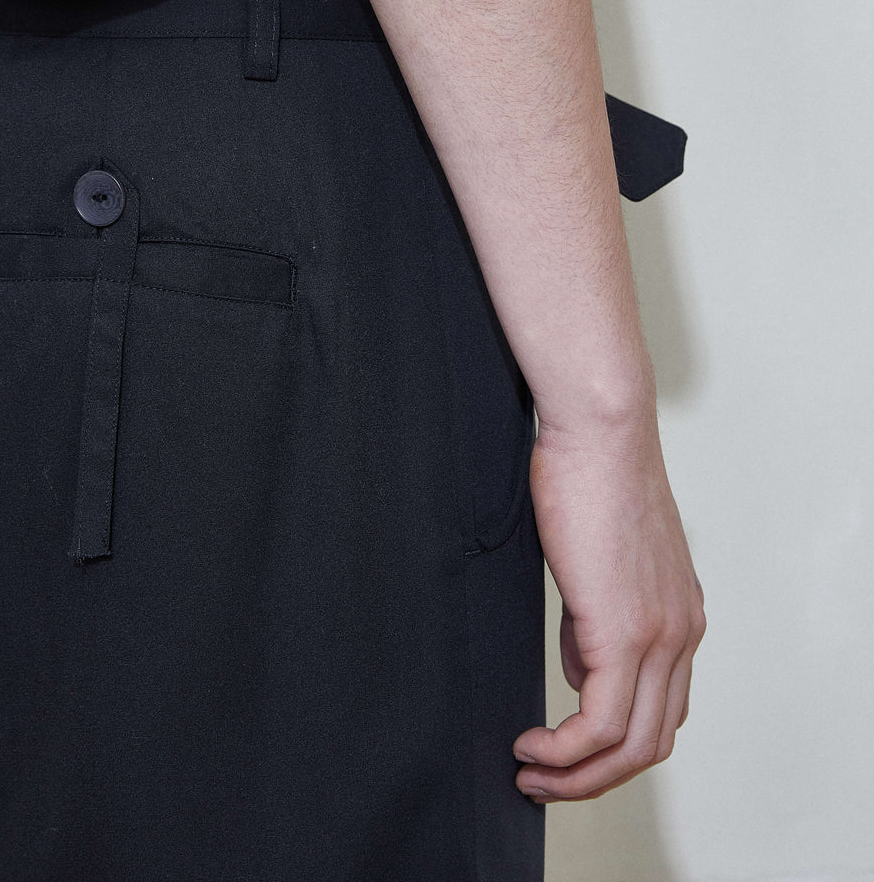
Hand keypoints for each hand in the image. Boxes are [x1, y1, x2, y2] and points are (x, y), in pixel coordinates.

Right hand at [512, 410, 705, 802]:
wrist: (599, 431)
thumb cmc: (589, 475)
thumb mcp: (601, 558)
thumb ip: (597, 615)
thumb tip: (578, 661)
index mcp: (680, 615)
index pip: (662, 709)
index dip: (613, 744)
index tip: (565, 749)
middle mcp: (681, 633)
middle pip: (653, 743)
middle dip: (596, 777)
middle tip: (545, 780)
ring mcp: (659, 636)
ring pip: (631, 747)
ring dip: (577, 776)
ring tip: (530, 773)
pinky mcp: (623, 633)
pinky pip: (600, 726)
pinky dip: (564, 753)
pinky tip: (530, 747)